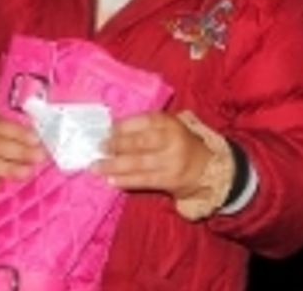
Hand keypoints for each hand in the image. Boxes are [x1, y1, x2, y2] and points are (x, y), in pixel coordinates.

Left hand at [95, 112, 211, 198]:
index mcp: (171, 123)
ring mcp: (171, 161)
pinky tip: (111, 180)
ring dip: (114, 165)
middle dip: (117, 145)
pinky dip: (126, 180)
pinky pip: (144, 180)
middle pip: (141, 142)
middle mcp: (173, 140)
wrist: (205, 168)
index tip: (107, 129)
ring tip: (97, 166)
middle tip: (99, 147)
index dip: (124, 125)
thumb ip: (146, 127)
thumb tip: (111, 130)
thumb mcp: (169, 128)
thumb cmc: (179, 144)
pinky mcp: (170, 180)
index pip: (145, 121)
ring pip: (139, 163)